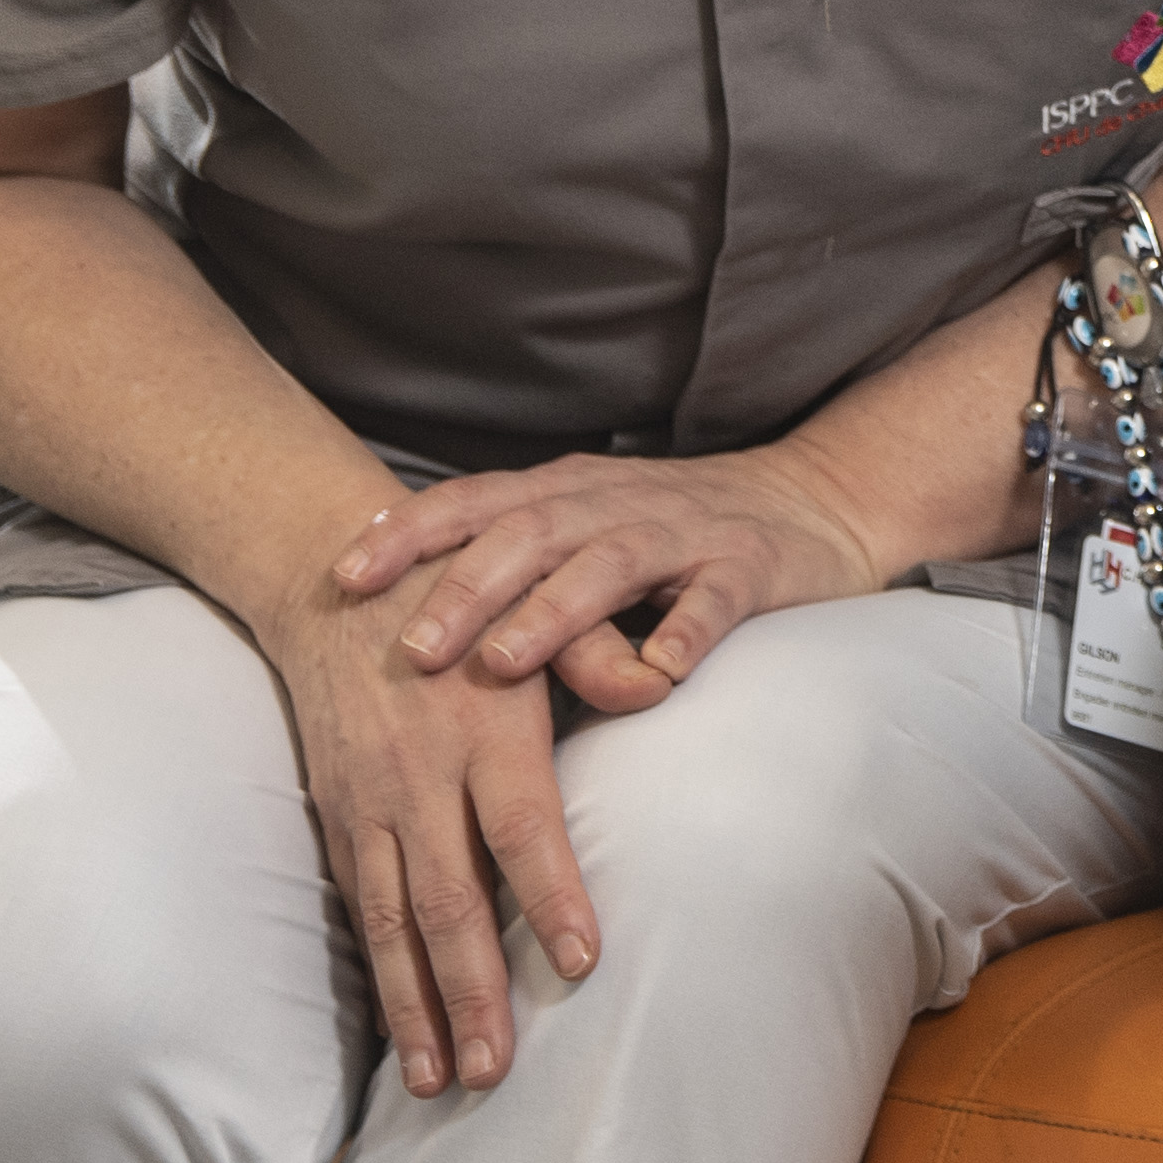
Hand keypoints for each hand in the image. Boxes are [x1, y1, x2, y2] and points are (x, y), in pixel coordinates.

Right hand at [250, 556, 598, 1096]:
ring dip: (412, 1007)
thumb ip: (595, 651)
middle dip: (471, 992)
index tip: (584, 959)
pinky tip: (398, 1026)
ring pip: (388, 921)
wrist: (331, 585)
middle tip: (495, 1073)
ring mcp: (368, 802)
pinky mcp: (337, 817)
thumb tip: (658, 684)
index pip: (521, 825)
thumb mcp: (534, 604)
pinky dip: (376, 972)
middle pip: (447, 899)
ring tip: (435, 1083)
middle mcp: (419, 775)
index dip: (552, 894)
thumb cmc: (465, 598)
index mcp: (485, 726)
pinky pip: (358, 906)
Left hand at [331, 443, 893, 716]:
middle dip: (465, 587)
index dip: (411, 533)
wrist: (816, 499)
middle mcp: (622, 502)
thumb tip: (394, 609)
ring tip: (504, 664)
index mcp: (572, 490)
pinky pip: (716, 600)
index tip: (345, 577)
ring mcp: (689, 532)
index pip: (478, 501)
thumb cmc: (679, 530)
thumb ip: (513, 557)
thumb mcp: (586, 527)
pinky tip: (660, 671)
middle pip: (532, 532)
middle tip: (412, 648)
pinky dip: (686, 629)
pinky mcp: (752, 566)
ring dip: (552, 611)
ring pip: (611, 562)